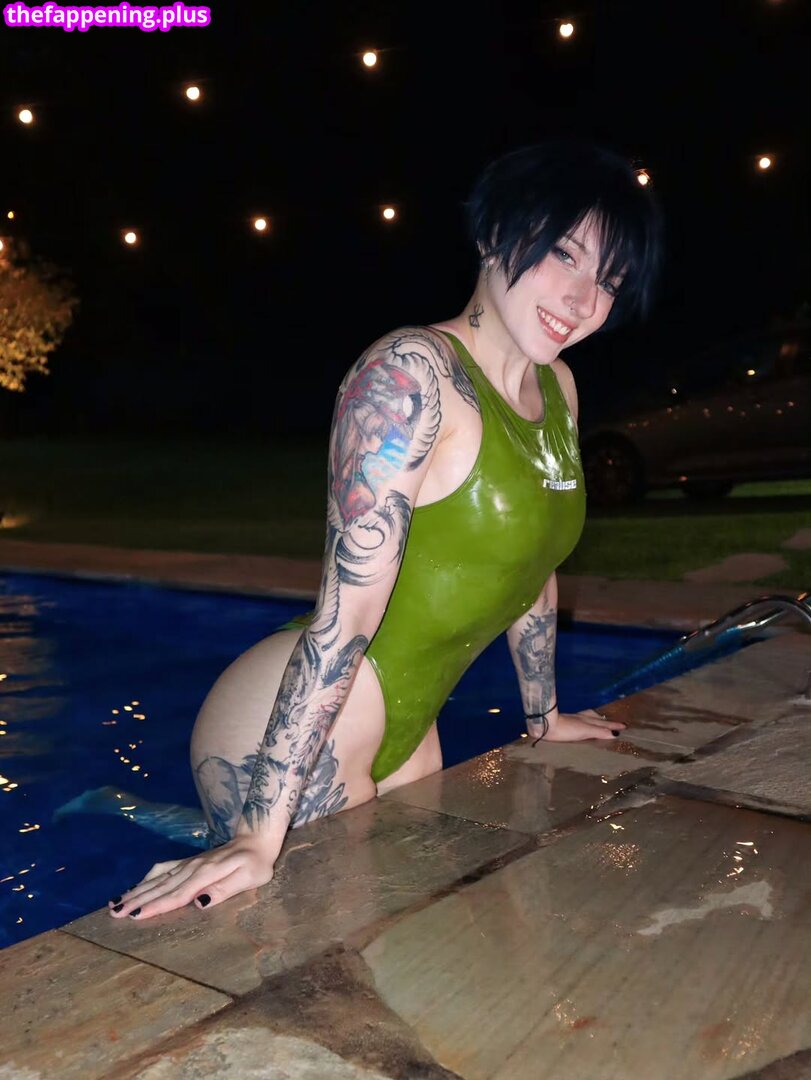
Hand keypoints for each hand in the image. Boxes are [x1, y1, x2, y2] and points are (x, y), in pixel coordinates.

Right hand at [107, 832, 275, 920]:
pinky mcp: (188, 861)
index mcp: (206, 874)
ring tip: (116, 903)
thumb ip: (224, 890)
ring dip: (136, 890)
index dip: (156, 906)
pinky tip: (135, 886)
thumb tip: (198, 903)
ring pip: (157, 878)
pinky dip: (146, 878)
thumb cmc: (256, 863)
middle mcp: (192, 868)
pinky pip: (162, 869)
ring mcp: (188, 863)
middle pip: (161, 887)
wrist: (256, 838)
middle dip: (137, 900)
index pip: (177, 895)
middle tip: (114, 913)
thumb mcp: (249, 878)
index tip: (136, 916)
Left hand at [536, 708, 624, 742]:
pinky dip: (587, 721)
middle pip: (598, 719)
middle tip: (617, 723)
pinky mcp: (565, 723)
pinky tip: (582, 724)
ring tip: (602, 721)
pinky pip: (581, 721)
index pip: (604, 723)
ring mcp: (573, 720)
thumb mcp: (585, 730)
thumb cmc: (566, 729)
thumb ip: (599, 731)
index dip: (614, 725)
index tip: (625, 726)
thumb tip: (615, 734)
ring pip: (589, 718)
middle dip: (608, 721)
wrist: (546, 725)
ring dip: (597, 720)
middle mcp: (582, 719)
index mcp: (588, 720)